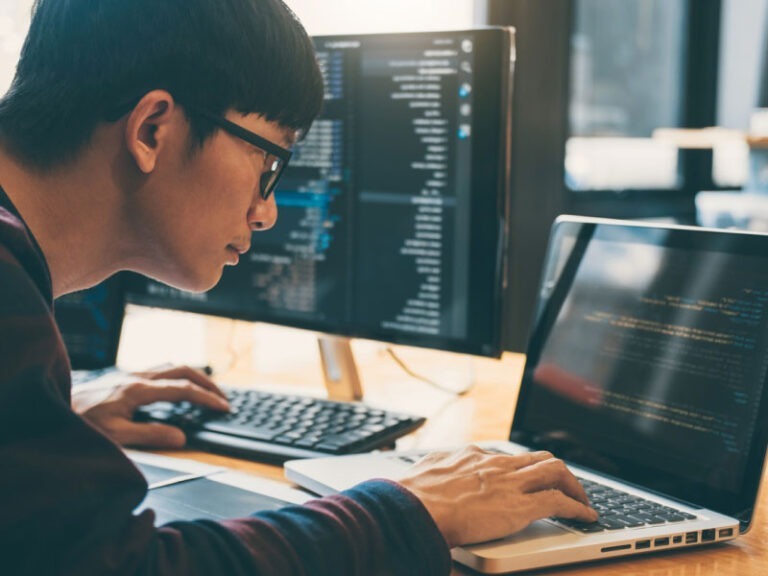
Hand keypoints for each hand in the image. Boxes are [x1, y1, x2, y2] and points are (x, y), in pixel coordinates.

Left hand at [72, 366, 229, 447]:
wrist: (50, 409)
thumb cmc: (79, 424)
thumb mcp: (116, 436)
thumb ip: (151, 435)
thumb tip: (181, 437)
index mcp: (137, 390)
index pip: (182, 389)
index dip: (206, 398)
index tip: (222, 406)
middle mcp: (135, 377)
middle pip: (182, 369)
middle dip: (206, 382)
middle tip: (222, 397)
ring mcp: (129, 375)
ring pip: (171, 366)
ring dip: (193, 376)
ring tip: (206, 390)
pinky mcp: (123, 378)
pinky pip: (159, 370)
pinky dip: (176, 376)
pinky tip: (176, 388)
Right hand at [397, 445, 597, 546]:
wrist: (415, 507)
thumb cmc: (414, 494)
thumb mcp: (426, 470)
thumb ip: (439, 468)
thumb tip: (434, 471)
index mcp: (474, 455)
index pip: (510, 456)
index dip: (525, 468)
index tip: (529, 477)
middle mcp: (497, 464)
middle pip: (540, 458)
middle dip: (559, 472)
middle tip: (566, 486)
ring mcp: (510, 483)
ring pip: (556, 472)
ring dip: (574, 486)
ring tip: (582, 500)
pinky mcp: (519, 507)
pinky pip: (559, 502)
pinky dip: (577, 508)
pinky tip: (585, 516)